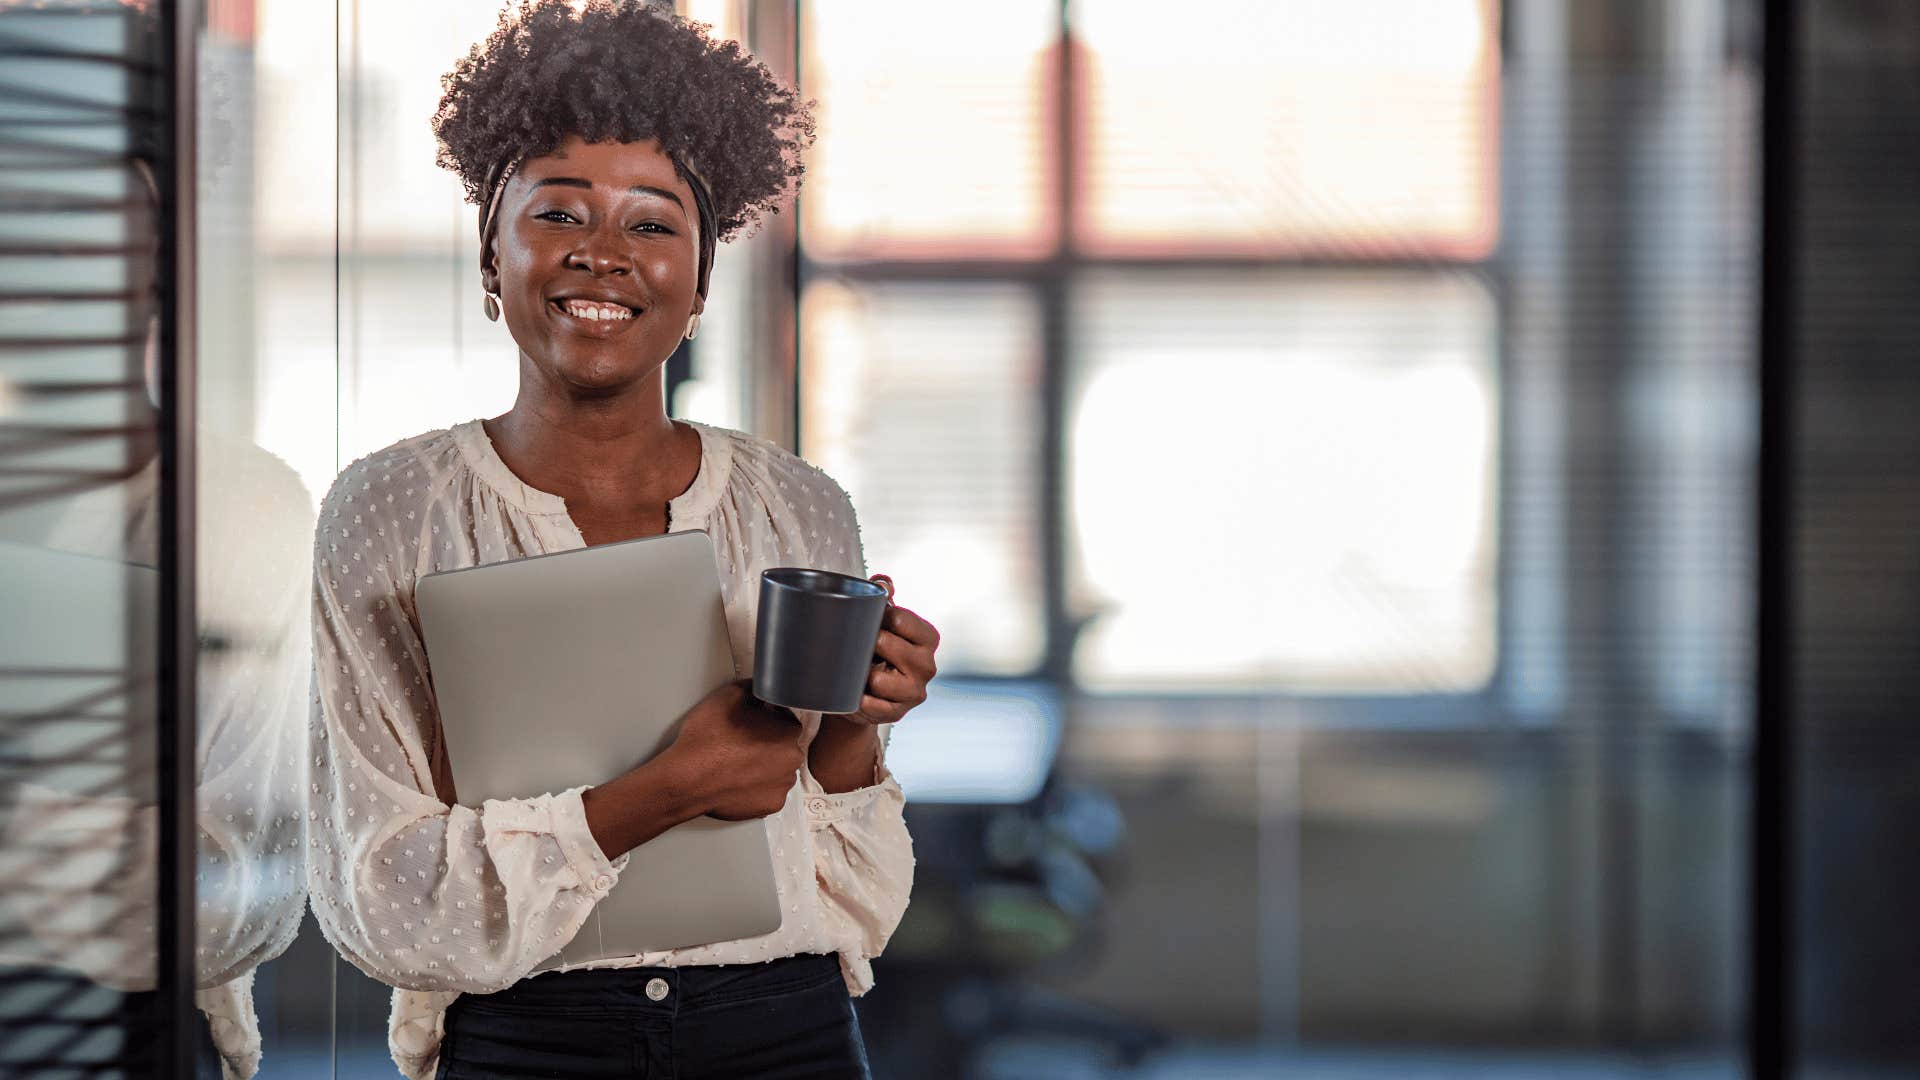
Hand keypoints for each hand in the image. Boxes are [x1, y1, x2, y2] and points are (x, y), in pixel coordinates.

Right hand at [663, 678, 804, 820]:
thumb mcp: (728, 695)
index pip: (785, 718)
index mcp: (788, 731)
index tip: (749, 723)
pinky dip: (756, 787)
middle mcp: (792, 760)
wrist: (686, 779)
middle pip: (783, 745)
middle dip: (767, 742)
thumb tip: (762, 687)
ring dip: (763, 766)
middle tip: (740, 743)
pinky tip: (737, 780)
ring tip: (736, 764)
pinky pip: (768, 792)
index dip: (765, 718)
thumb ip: (754, 688)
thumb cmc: (706, 740)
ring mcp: (782, 785)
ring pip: (777, 770)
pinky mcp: (770, 805)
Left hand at [826, 573, 939, 726]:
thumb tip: (882, 581)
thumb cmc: (876, 650)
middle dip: (866, 644)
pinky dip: (859, 700)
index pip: (898, 618)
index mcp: (927, 637)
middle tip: (858, 647)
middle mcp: (927, 664)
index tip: (863, 618)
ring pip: (877, 678)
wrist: (865, 691)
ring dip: (861, 675)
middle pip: (885, 643)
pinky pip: (871, 705)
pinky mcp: (898, 714)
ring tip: (858, 673)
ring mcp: (915, 691)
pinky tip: (856, 694)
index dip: (875, 616)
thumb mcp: (882, 622)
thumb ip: (884, 598)